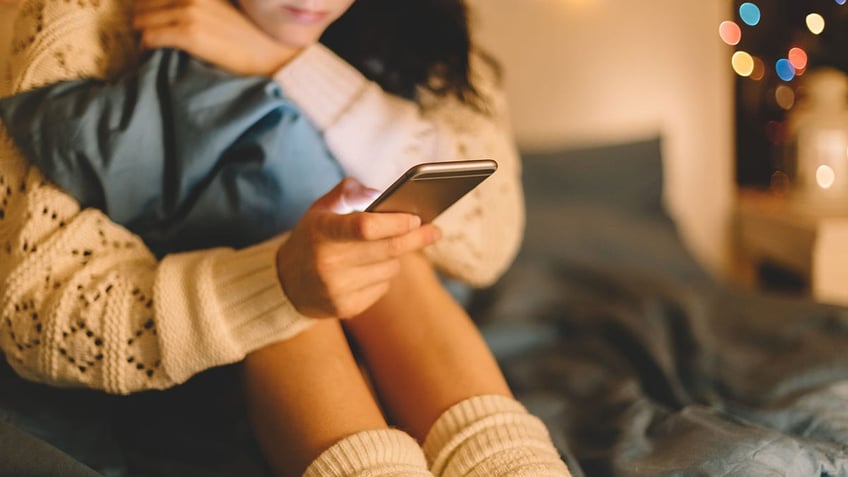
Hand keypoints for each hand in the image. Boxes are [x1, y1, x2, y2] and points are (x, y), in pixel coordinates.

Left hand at [133, 0, 297, 75]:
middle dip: (143, 20)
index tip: (154, 21)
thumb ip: (201, 7)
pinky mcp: (189, 34)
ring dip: (143, 35)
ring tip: (150, 48)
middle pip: (144, 3)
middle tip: (149, 36)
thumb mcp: (224, 9)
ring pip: (142, 20)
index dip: (150, 7)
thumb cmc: (252, 38)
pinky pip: (149, 37)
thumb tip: (177, 13)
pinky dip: (146, 47)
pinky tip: (153, 55)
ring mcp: (189, 13)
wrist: (272, 55)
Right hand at [276, 178, 441, 318]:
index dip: (395, 222)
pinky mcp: (345, 308)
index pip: (365, 227)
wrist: (286, 283)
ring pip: (389, 269)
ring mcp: (336, 289)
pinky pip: (382, 287)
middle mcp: (328, 263)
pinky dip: (383, 275)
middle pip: (388, 249)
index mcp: (321, 232)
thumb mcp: (320, 209)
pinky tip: (369, 269)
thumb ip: (348, 192)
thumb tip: (380, 193)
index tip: (416, 217)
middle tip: (435, 230)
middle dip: (416, 238)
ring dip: (395, 256)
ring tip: (384, 248)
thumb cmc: (312, 238)